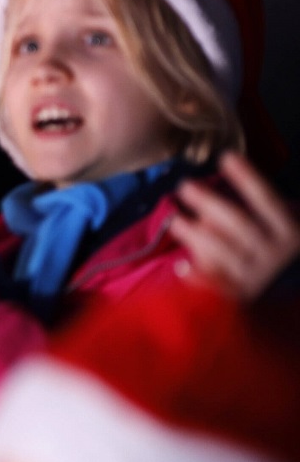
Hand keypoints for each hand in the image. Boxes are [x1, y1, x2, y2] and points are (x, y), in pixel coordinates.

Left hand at [172, 152, 299, 299]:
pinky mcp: (239, 299)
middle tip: (185, 185)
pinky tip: (181, 266)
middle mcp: (276, 254)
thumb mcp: (280, 228)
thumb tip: (222, 185)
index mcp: (291, 233)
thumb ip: (258, 210)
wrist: (292, 305)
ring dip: (197, 235)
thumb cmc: (278, 254)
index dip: (248, 178)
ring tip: (175, 218)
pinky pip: (216, 288)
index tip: (226, 156)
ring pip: (225, 253)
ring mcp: (257, 278)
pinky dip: (199, 278)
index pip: (268, 200)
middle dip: (211, 203)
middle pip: (241, 224)